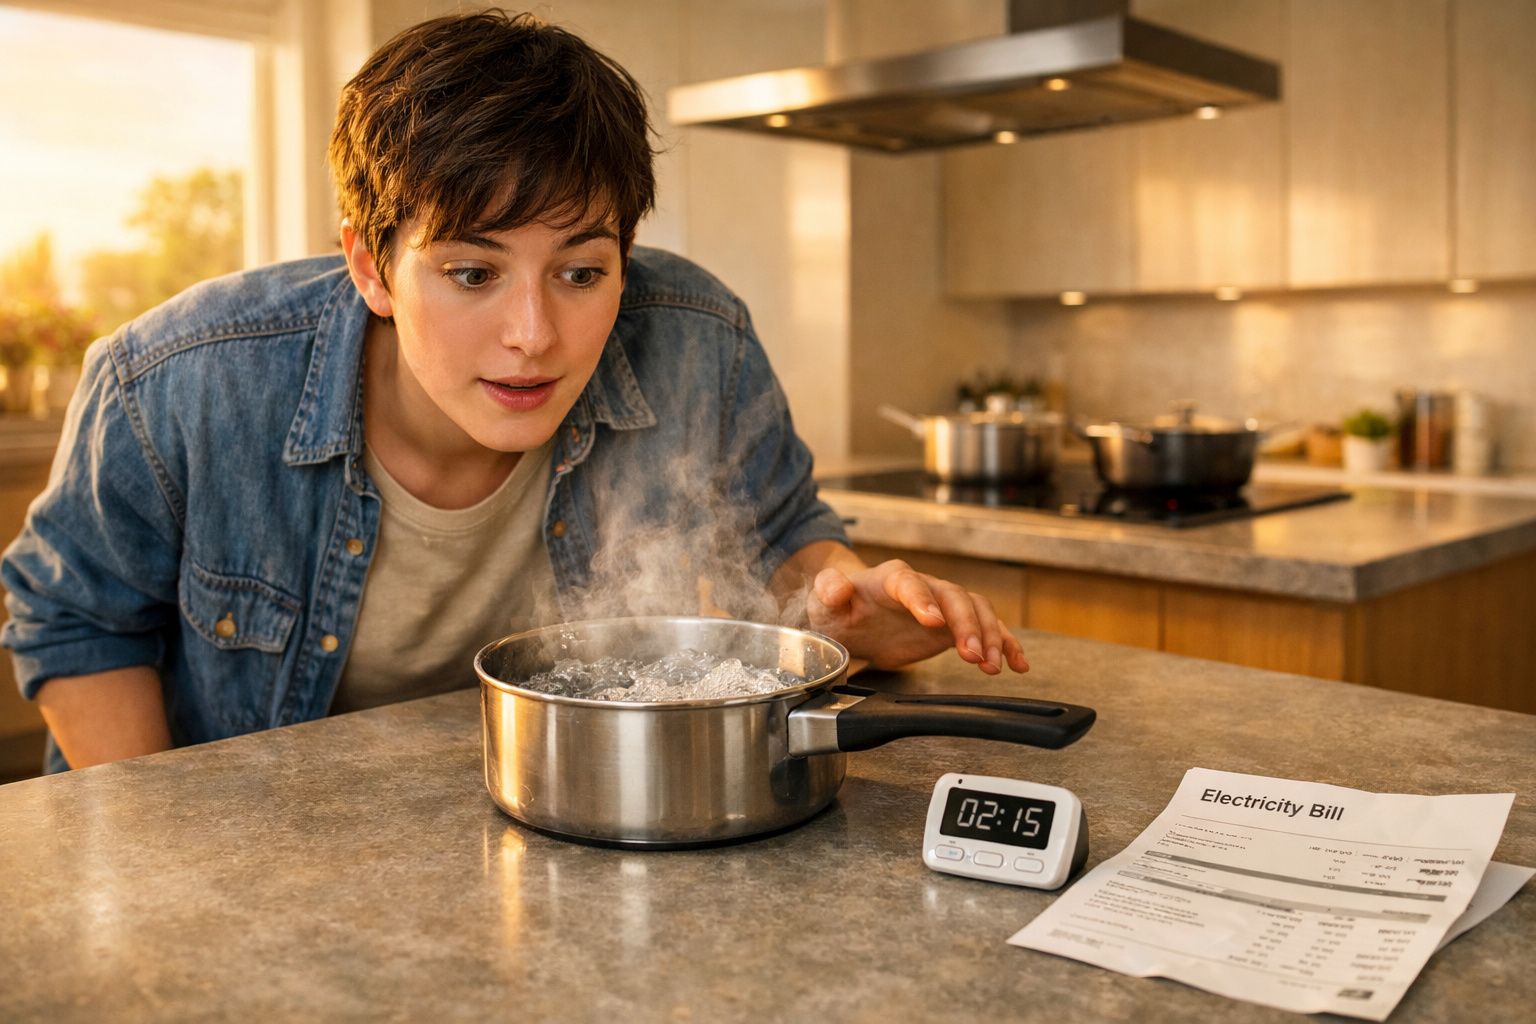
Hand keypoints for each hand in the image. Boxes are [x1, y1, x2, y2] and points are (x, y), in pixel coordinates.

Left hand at [804, 559, 1028, 674]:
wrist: (851, 617)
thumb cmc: (839, 606)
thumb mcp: (822, 599)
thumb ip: (829, 590)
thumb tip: (839, 589)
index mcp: (890, 578)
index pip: (909, 582)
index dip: (922, 600)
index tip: (933, 622)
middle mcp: (923, 587)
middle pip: (953, 597)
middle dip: (966, 625)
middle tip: (972, 656)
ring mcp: (942, 606)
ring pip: (976, 611)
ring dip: (988, 637)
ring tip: (991, 667)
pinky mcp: (953, 627)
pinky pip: (986, 630)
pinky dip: (1004, 644)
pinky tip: (1018, 664)